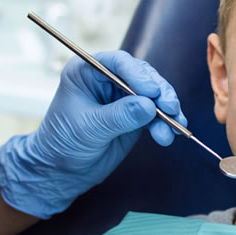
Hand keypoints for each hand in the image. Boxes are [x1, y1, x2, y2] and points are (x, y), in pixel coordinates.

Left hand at [0, 52, 184, 218]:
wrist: (62, 171)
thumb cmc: (64, 144)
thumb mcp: (89, 128)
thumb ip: (119, 116)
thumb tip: (150, 106)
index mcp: (87, 72)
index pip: (117, 63)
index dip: (137, 74)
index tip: (151, 91)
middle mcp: (107, 80)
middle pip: (142, 76)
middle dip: (159, 92)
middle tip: (169, 108)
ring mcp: (123, 97)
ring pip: (154, 95)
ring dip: (167, 110)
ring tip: (173, 127)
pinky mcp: (135, 115)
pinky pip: (156, 114)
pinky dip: (166, 123)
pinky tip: (171, 134)